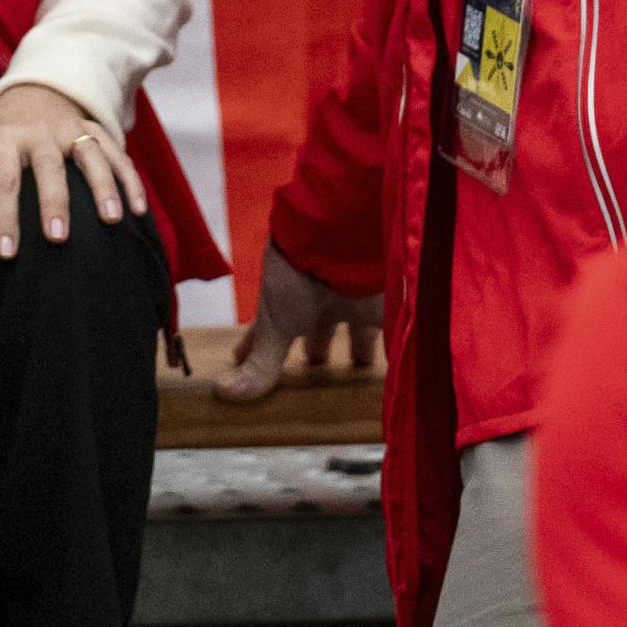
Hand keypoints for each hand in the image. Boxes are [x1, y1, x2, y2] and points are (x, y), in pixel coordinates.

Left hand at [0, 84, 145, 260]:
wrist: (29, 100)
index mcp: (4, 138)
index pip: (3, 180)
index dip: (2, 217)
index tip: (5, 255)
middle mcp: (39, 131)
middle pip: (48, 165)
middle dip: (53, 202)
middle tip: (56, 238)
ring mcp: (71, 129)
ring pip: (90, 155)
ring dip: (101, 187)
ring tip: (110, 221)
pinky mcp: (95, 131)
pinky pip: (117, 154)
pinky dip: (130, 181)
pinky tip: (138, 211)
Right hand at [215, 241, 382, 402]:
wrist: (334, 235)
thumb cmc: (295, 274)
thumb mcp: (274, 324)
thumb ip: (260, 362)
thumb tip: (224, 392)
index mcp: (288, 302)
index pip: (270, 328)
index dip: (258, 344)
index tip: (243, 359)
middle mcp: (320, 298)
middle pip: (319, 326)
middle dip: (318, 345)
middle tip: (317, 366)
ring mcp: (353, 297)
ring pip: (355, 325)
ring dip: (356, 345)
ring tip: (360, 366)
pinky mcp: (383, 301)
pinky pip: (393, 328)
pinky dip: (395, 348)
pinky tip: (402, 365)